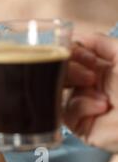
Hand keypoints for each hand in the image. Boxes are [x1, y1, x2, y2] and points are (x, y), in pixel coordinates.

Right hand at [64, 33, 117, 151]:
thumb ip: (99, 41)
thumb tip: (74, 37)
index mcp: (100, 68)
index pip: (71, 56)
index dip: (70, 53)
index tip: (79, 53)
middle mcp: (90, 85)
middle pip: (61, 71)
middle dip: (71, 71)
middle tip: (90, 77)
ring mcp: (84, 104)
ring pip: (60, 90)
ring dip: (80, 88)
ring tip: (100, 93)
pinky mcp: (80, 124)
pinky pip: (66, 110)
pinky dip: (82, 106)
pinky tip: (101, 107)